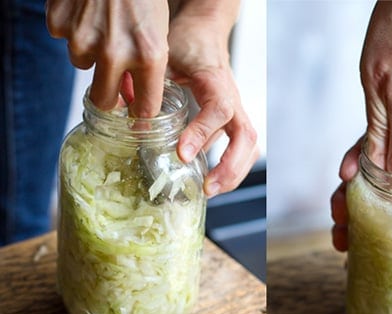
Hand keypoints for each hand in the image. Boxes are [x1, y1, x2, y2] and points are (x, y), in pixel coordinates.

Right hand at [46, 0, 168, 117]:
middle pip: (105, 100)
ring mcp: (83, 39)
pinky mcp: (60, 25)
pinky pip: (65, 40)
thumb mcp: (159, 33)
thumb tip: (136, 102)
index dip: (140, 113)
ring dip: (93, 54)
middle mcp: (115, 52)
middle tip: (114, 88)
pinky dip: (74, 30)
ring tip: (105, 28)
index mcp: (148, 56)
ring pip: (84, 66)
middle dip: (110, 98)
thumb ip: (148, 68)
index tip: (137, 116)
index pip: (143, 109)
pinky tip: (87, 13)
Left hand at [167, 2, 258, 197]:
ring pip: (249, 145)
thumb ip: (151, 85)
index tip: (182, 154)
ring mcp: (236, 110)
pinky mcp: (233, 120)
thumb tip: (131, 117)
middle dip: (230, 166)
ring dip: (234, 172)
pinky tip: (213, 181)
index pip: (219, 110)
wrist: (205, 32)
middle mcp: (232, 98)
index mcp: (216, 81)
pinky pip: (242, 147)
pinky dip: (232, 167)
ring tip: (212, 190)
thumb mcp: (164, 58)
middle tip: (207, 187)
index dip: (202, 133)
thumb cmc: (187, 43)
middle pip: (246, 136)